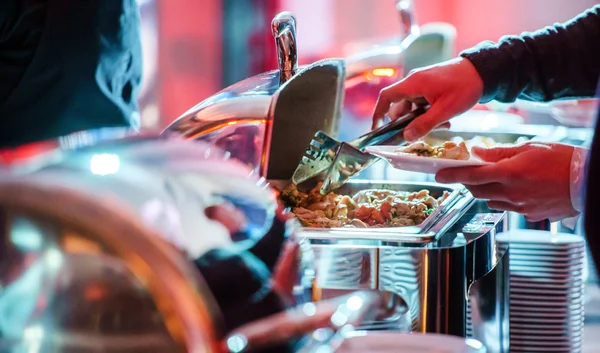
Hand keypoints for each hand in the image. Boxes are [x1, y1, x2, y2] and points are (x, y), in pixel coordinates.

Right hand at [372, 57, 483, 140]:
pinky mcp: (431, 86)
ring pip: (412, 107)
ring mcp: (423, 84)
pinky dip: (429, 113)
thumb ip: (424, 124)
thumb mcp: (445, 110)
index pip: (386, 97)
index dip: (378, 113)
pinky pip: (422, 103)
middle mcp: (414, 82)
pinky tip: (444, 121)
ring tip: (440, 126)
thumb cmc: (465, 87)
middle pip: (399, 106)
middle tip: (418, 135)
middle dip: (407, 123)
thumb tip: (406, 137)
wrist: (484, 71)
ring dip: (421, 120)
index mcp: (413, 84)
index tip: (377, 129)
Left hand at [435, 142, 578, 221]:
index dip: (452, 175)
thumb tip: (477, 152)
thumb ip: (499, 152)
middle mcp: (512, 193)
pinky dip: (501, 198)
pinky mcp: (528, 214)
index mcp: (510, 173)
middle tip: (463, 173)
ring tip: (491, 178)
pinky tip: (511, 188)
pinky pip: (506, 207)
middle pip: (476, 190)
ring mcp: (520, 206)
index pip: (471, 175)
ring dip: (483, 190)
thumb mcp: (530, 148)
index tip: (438, 174)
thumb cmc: (563, 160)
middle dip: (466, 182)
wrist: (588, 181)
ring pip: (489, 200)